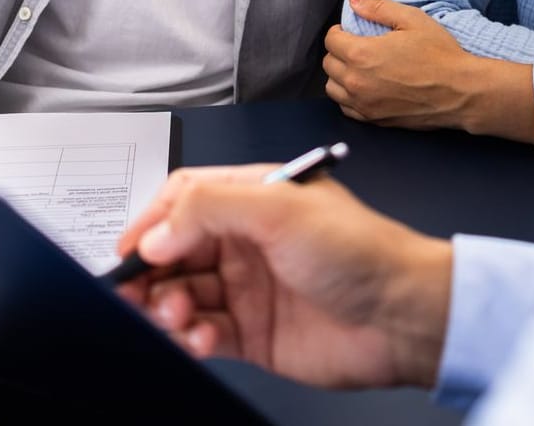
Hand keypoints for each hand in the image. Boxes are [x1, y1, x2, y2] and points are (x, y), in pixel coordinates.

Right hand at [114, 166, 451, 389]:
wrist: (402, 317)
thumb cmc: (362, 252)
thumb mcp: (281, 209)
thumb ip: (211, 209)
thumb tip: (156, 232)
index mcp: (253, 197)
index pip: (184, 200)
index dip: (152, 223)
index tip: (130, 250)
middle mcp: (247, 240)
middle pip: (174, 250)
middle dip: (150, 272)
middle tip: (135, 292)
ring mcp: (248, 288)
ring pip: (182, 294)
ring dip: (167, 306)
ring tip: (177, 316)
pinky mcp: (253, 333)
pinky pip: (201, 332)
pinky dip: (190, 337)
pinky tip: (199, 337)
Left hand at [324, 0, 533, 143]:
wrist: (461, 91)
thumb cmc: (440, 54)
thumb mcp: (413, 19)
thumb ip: (379, 8)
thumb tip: (355, 1)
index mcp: (362, 54)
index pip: (331, 40)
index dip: (339, 31)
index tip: (349, 30)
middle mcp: (356, 81)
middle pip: (329, 64)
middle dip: (339, 51)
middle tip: (355, 46)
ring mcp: (364, 104)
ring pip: (333, 88)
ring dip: (340, 75)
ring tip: (358, 67)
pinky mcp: (374, 120)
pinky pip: (346, 108)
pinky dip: (349, 96)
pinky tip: (365, 87)